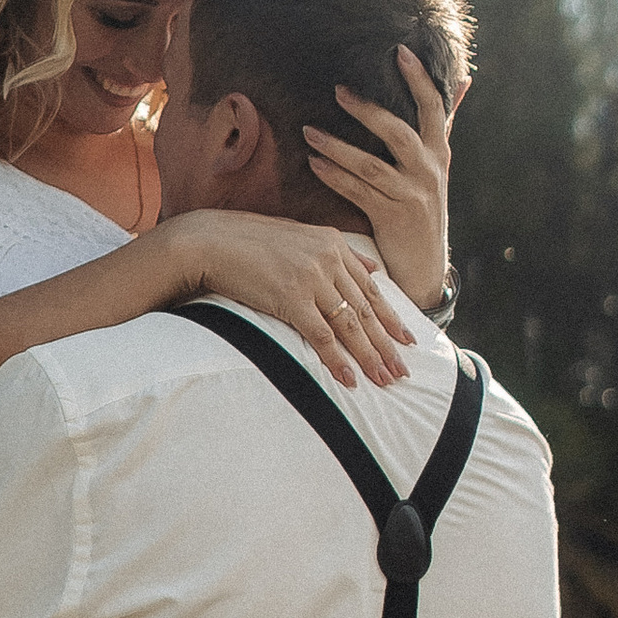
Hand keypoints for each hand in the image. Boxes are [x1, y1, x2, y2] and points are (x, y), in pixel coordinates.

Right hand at [171, 213, 415, 387]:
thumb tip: (372, 266)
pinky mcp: (291, 298)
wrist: (210, 240)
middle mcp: (328, 258)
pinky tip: (350, 379)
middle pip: (366, 309)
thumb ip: (337, 251)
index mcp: (333, 243)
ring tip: (385, 380)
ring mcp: (311, 278)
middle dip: (387, 344)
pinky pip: (322, 336)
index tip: (407, 339)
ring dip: (370, 357)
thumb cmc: (248, 241)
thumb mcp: (299, 237)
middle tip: (403, 371)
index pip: (370, 287)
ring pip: (350, 325)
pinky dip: (337, 360)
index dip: (391, 317)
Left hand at [305, 47, 451, 315]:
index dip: (419, 79)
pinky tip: (315, 163)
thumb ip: (445, 125)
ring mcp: (412, 196)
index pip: (434, 108)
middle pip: (399, 132)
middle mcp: (429, 172)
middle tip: (338, 90)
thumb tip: (464, 81)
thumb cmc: (425, 210)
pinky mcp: (393, 219)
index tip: (400, 50)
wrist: (425, 271)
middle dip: (367, 110)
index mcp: (439, 154)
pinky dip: (335, 176)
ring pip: (371, 164)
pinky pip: (359, 192)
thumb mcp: (439, 168)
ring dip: (337, 146)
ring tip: (308, 132)